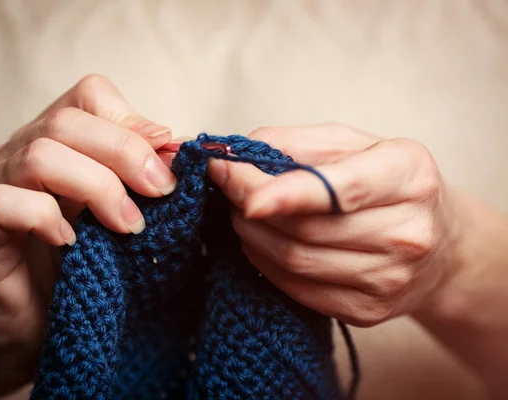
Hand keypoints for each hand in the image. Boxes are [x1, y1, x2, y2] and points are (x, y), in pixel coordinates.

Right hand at [0, 74, 175, 394]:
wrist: (38, 333)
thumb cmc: (86, 268)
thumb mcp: (122, 214)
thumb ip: (142, 179)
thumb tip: (176, 148)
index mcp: (56, 143)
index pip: (89, 96)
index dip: (133, 123)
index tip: (167, 164)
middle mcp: (18, 156)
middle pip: (67, 121)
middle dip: (126, 154)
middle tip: (161, 194)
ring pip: (39, 155)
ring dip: (97, 187)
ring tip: (128, 227)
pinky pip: (4, 203)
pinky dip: (47, 218)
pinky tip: (72, 243)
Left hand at [208, 124, 458, 326]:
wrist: (439, 244)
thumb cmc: (385, 183)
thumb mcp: (354, 144)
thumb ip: (297, 143)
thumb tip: (236, 154)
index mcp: (409, 176)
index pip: (340, 190)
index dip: (285, 192)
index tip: (234, 183)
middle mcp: (408, 233)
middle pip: (306, 229)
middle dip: (249, 205)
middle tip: (226, 185)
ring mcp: (391, 279)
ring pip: (296, 261)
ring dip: (252, 235)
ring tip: (243, 212)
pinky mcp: (369, 311)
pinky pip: (298, 289)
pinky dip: (266, 263)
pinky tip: (262, 242)